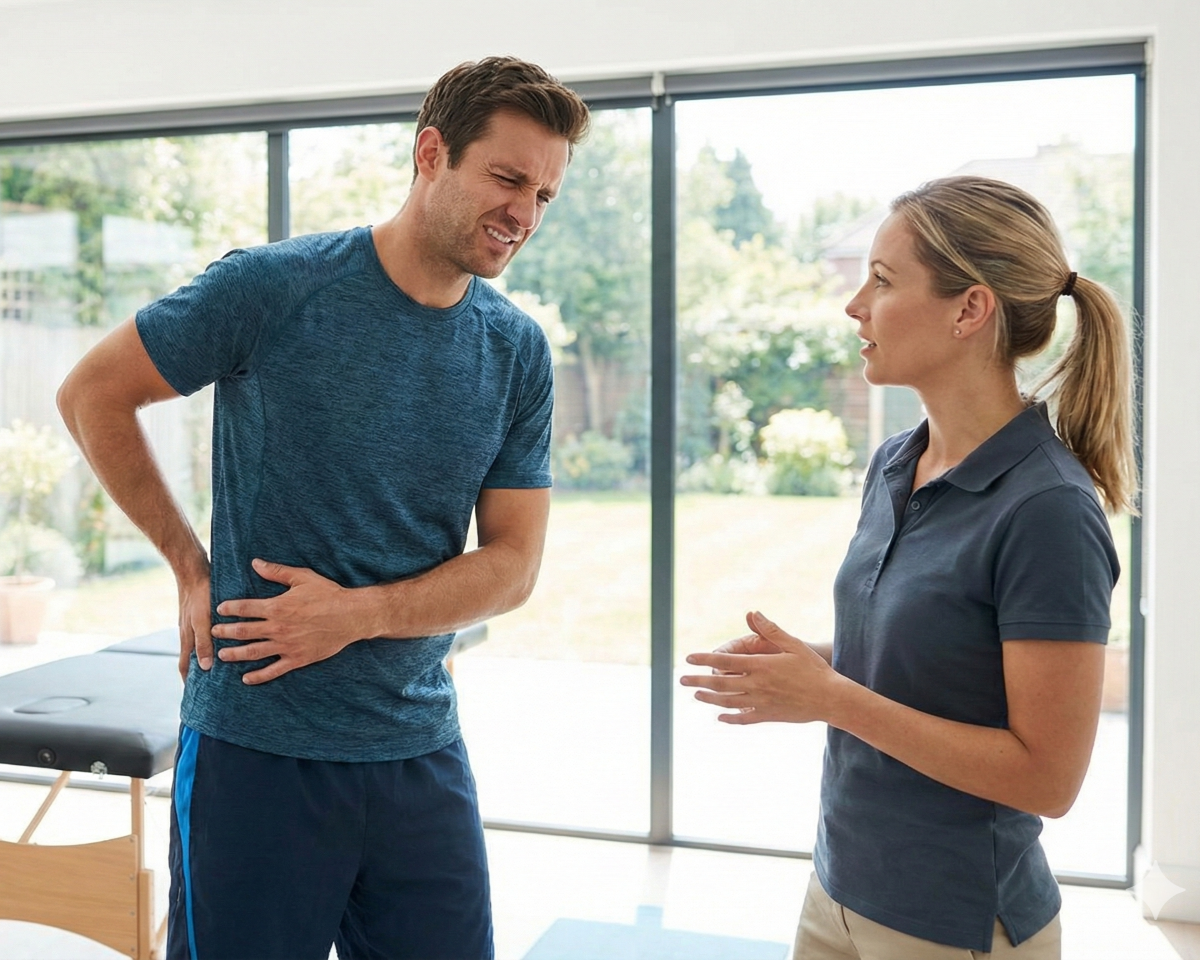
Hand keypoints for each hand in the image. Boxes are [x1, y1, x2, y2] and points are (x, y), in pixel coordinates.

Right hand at [176, 563, 212, 680]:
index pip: (185, 667)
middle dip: (198, 674)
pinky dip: (209, 644)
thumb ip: (203, 642)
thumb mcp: (202, 620)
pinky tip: (221, 643)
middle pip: (192, 660)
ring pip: (199, 647)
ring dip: (206, 659)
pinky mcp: (200, 615)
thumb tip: (206, 667)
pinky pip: (204, 635)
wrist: (193, 571)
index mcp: (187, 639)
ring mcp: (193, 625)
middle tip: (208, 689)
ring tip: (217, 670)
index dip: (188, 682)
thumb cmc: (199, 595)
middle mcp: (189, 634)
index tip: (193, 697)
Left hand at [211, 559, 365, 684]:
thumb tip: (255, 563)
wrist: (351, 616)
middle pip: (243, 632)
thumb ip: (276, 571)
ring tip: (222, 655)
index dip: (229, 608)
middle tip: (214, 632)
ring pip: (253, 652)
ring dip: (235, 654)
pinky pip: (273, 670)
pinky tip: (246, 678)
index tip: (219, 609)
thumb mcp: (302, 577)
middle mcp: (277, 627)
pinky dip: (258, 676)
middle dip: (225, 632)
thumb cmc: (328, 594)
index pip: (245, 608)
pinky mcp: (297, 659)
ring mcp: (286, 645)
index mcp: (277, 607)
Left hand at [679, 611, 842, 723]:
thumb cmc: (814, 669)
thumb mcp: (793, 645)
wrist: (831, 698)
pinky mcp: (768, 716)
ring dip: (709, 699)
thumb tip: (753, 612)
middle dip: (698, 682)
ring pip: (728, 702)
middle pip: (720, 684)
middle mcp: (757, 685)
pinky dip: (730, 718)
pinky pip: (744, 718)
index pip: (724, 662)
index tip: (689, 658)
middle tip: (681, 680)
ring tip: (696, 696)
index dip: (704, 660)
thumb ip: (771, 630)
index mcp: (760, 666)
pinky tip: (720, 717)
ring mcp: (761, 703)